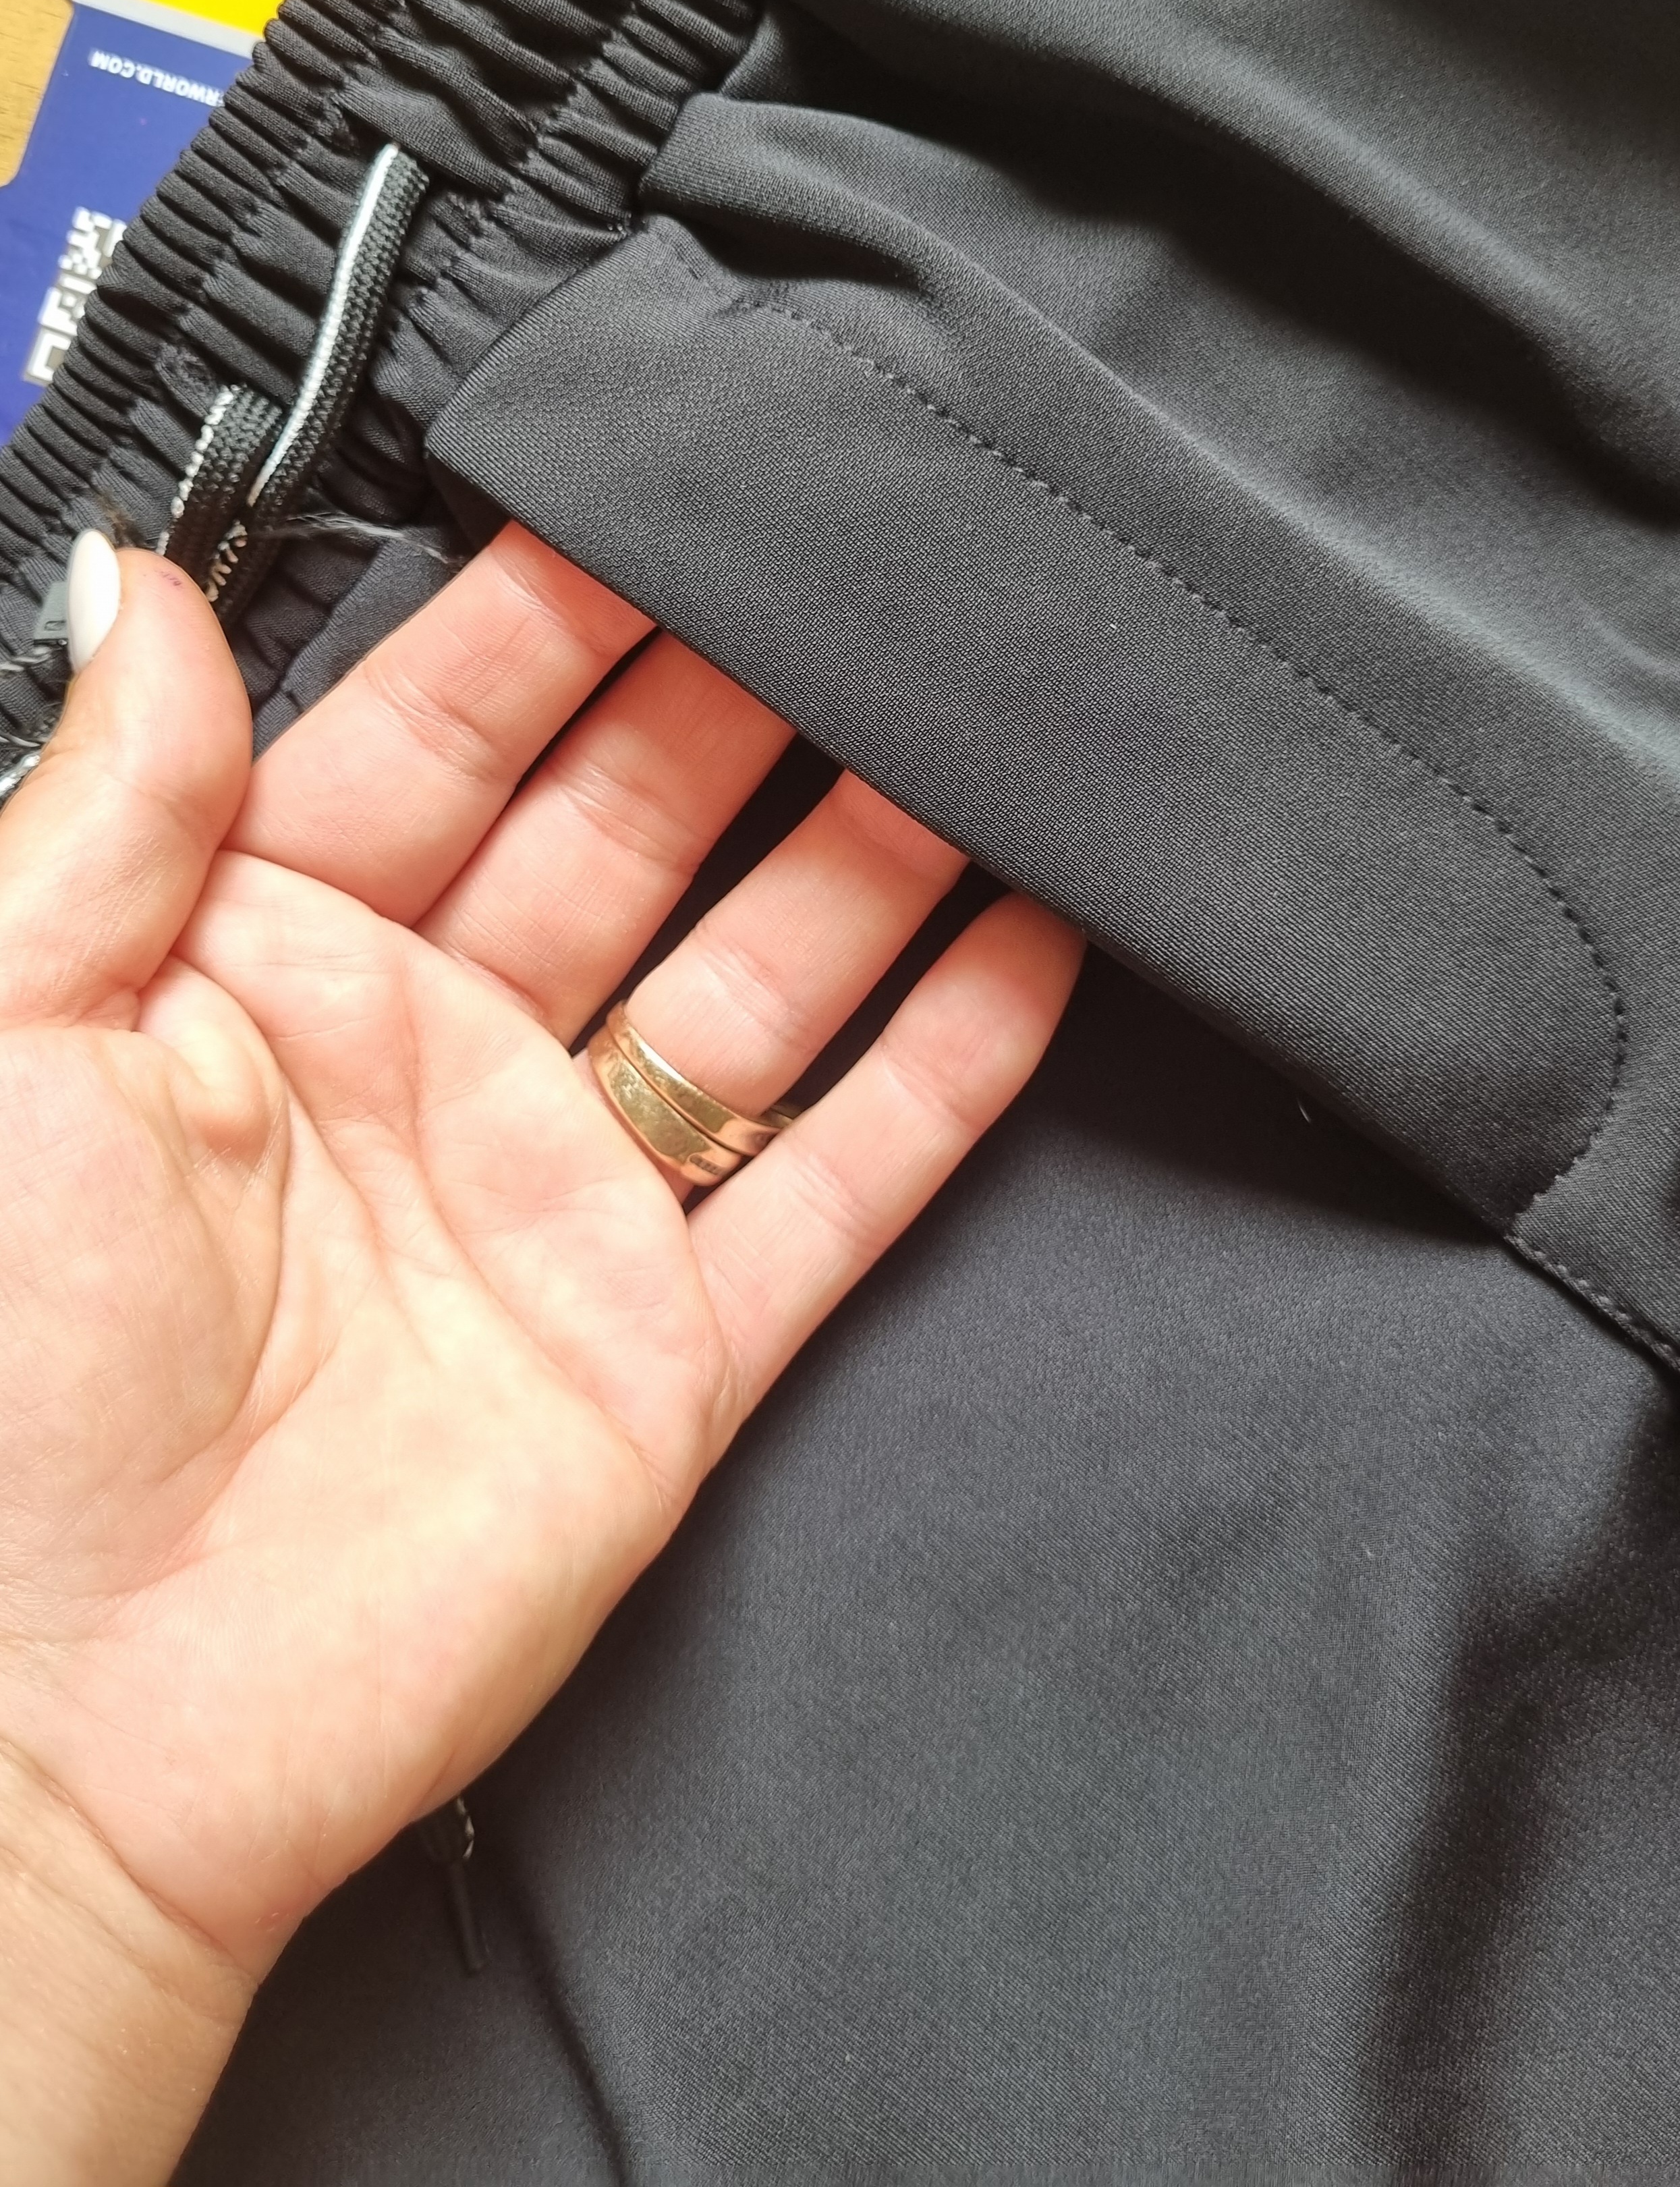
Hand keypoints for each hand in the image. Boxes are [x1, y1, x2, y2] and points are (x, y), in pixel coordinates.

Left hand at [0, 526, 1080, 2182]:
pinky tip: (1037, 942)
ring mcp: (566, 1201)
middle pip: (630, 830)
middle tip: (866, 561)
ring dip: (873, 849)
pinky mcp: (670, 1350)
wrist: (57, 1737)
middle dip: (743, 696)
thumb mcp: (4, 1034)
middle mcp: (435, 1058)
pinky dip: (947, 1066)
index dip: (553, 614)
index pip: (443, 735)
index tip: (666, 481)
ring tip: (989, 714)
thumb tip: (157, 572)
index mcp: (265, 964)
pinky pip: (842, 1180)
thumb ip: (110, 804)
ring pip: (760, 979)